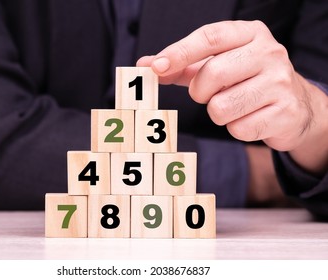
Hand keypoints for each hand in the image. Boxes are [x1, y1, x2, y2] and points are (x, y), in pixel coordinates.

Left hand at [138, 20, 327, 174]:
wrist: (294, 106)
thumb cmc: (246, 81)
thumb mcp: (218, 64)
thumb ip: (183, 65)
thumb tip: (146, 64)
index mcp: (250, 34)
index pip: (210, 37)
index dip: (180, 52)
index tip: (156, 67)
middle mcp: (269, 53)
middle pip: (212, 74)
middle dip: (200, 91)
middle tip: (208, 94)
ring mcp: (280, 83)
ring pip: (222, 107)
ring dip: (218, 112)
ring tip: (233, 105)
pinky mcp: (285, 113)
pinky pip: (239, 129)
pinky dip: (236, 128)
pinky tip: (250, 118)